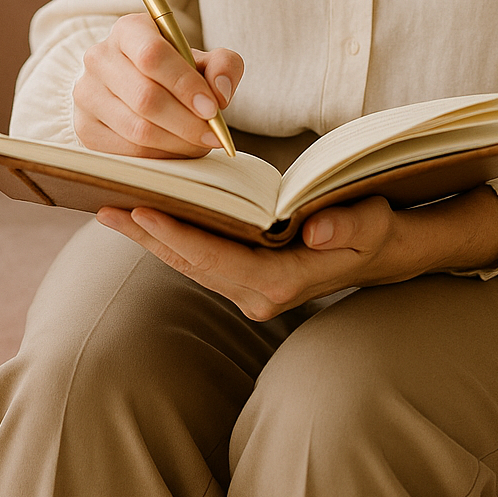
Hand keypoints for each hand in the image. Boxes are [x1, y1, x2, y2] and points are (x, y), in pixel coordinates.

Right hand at [73, 13, 242, 158]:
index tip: (212, 108)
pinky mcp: (84, 127)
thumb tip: (221, 93)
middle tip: (213, 134)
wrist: (132, 84)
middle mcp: (100, 58)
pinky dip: (160, 156)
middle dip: (187, 122)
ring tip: (200, 143)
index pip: (153, 55)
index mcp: (129, 30)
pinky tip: (177, 149)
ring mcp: (87, 94)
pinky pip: (127, 151)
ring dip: (177, 142)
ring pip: (136, 129)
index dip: (184, 84)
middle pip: (145, 97)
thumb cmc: (173, 70)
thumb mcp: (201, 59)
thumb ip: (223, 65)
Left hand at [97, 184, 497, 319]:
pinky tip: (151, 213)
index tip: (142, 209)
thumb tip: (314, 224)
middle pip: (191, 263)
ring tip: (114, 206)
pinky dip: (175, 235)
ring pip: (191, 261)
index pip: (216, 259)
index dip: (176, 235)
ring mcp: (252, 288)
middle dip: (149, 235)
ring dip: (154, 236)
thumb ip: (348, 224)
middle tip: (106, 203)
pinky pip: (202, 256)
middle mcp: (260, 293)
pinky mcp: (248, 275)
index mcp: (282, 283)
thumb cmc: (380, 230)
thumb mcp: (373, 223)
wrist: (391, 251)